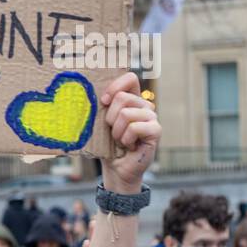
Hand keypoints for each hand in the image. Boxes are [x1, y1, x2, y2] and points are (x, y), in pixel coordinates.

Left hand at [100, 72, 160, 193]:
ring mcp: (152, 117)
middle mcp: (144, 105)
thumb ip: (101, 107)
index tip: (104, 101)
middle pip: (122, 97)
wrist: (116, 168)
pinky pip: (134, 127)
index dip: (115, 86)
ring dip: (117, 132)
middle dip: (110, 118)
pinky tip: (129, 146)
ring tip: (121, 140)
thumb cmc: (107, 145)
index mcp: (131, 99)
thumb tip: (90, 94)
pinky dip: (126, 139)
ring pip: (126, 113)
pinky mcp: (156, 130)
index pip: (130, 78)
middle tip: (113, 132)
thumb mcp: (100, 123)